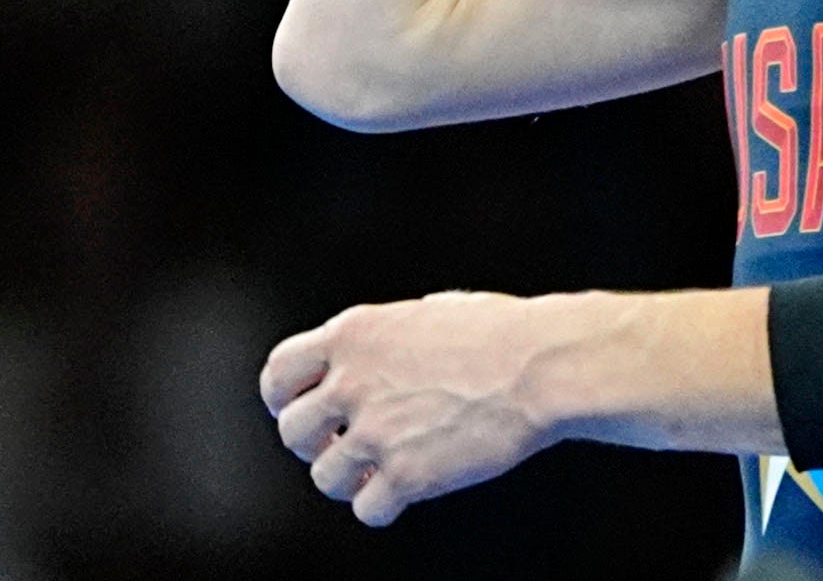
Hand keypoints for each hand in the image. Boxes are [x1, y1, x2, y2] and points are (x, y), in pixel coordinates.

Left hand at [259, 291, 559, 527]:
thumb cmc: (503, 334)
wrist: (542, 368)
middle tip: (345, 446)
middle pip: (293, 431)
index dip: (285, 399)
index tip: (303, 412)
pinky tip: (405, 492)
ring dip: (349, 480)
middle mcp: (353, 381)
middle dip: (316, 444)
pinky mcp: (405, 475)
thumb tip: (386, 351)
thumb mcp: (431, 312)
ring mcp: (376, 431)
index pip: (280, 372)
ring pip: (324, 477)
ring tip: (380, 473)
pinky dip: (383, 507)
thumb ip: (392, 335)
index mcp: (354, 334)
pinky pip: (366, 510)